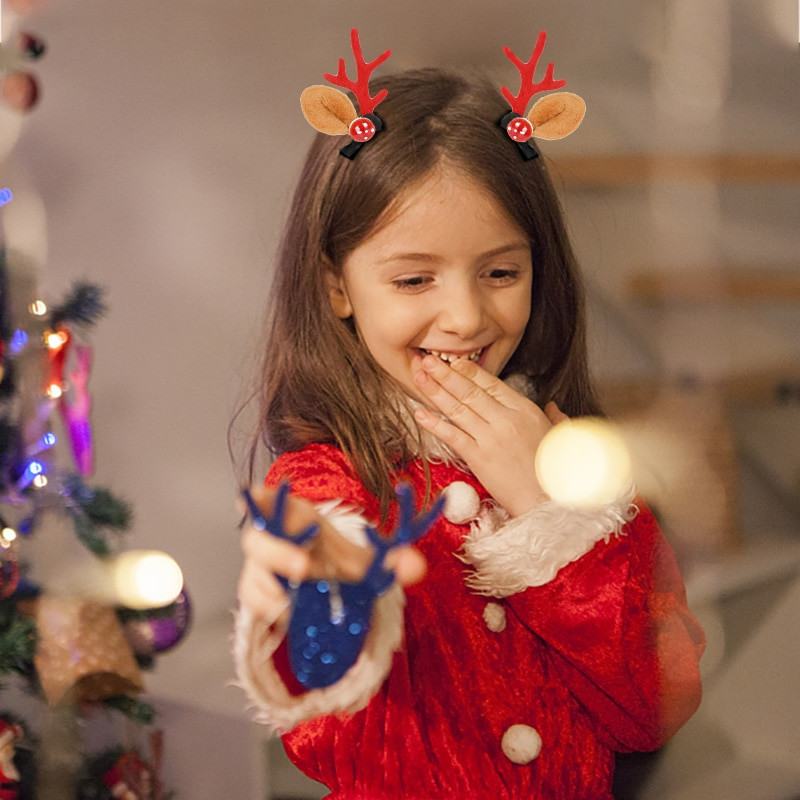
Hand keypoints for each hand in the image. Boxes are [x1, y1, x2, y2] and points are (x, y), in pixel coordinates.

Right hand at [238, 485, 426, 619]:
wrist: (322, 584)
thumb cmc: (335, 559)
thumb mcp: (362, 558)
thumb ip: (391, 560)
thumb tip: (417, 567)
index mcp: (294, 515)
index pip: (266, 499)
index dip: (256, 498)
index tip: (250, 496)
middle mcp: (270, 537)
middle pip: (256, 539)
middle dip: (277, 552)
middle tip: (303, 567)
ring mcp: (258, 565)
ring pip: (252, 573)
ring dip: (271, 589)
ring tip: (294, 605)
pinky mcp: (254, 589)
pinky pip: (251, 599)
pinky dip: (267, 608)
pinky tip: (289, 614)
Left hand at [412, 354, 567, 516]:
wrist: (548, 500)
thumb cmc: (556, 471)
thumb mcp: (560, 436)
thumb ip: (555, 417)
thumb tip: (553, 407)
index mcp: (525, 409)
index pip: (491, 383)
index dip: (469, 371)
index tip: (454, 362)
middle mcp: (505, 419)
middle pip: (469, 391)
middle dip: (445, 373)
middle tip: (427, 361)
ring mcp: (489, 438)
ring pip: (457, 409)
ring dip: (435, 391)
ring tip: (419, 377)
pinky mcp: (478, 458)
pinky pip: (451, 436)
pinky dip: (434, 423)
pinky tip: (420, 413)